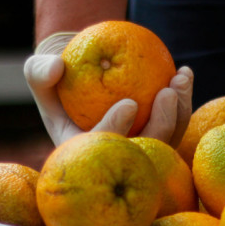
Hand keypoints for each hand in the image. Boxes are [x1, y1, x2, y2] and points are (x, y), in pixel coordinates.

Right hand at [25, 32, 193, 147]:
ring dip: (179, 112)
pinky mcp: (156, 137)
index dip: (116, 130)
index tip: (130, 103)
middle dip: (161, 125)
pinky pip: (176, 126)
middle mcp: (114, 158)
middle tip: (167, 92)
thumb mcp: (40, 71)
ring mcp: (139, 150)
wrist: (79, 78)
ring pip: (167, 141)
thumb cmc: (58, 77)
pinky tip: (185, 74)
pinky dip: (183, 102)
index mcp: (83, 153)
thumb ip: (40, 71)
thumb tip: (56, 67)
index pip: (101, 149)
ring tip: (181, 78)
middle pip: (143, 153)